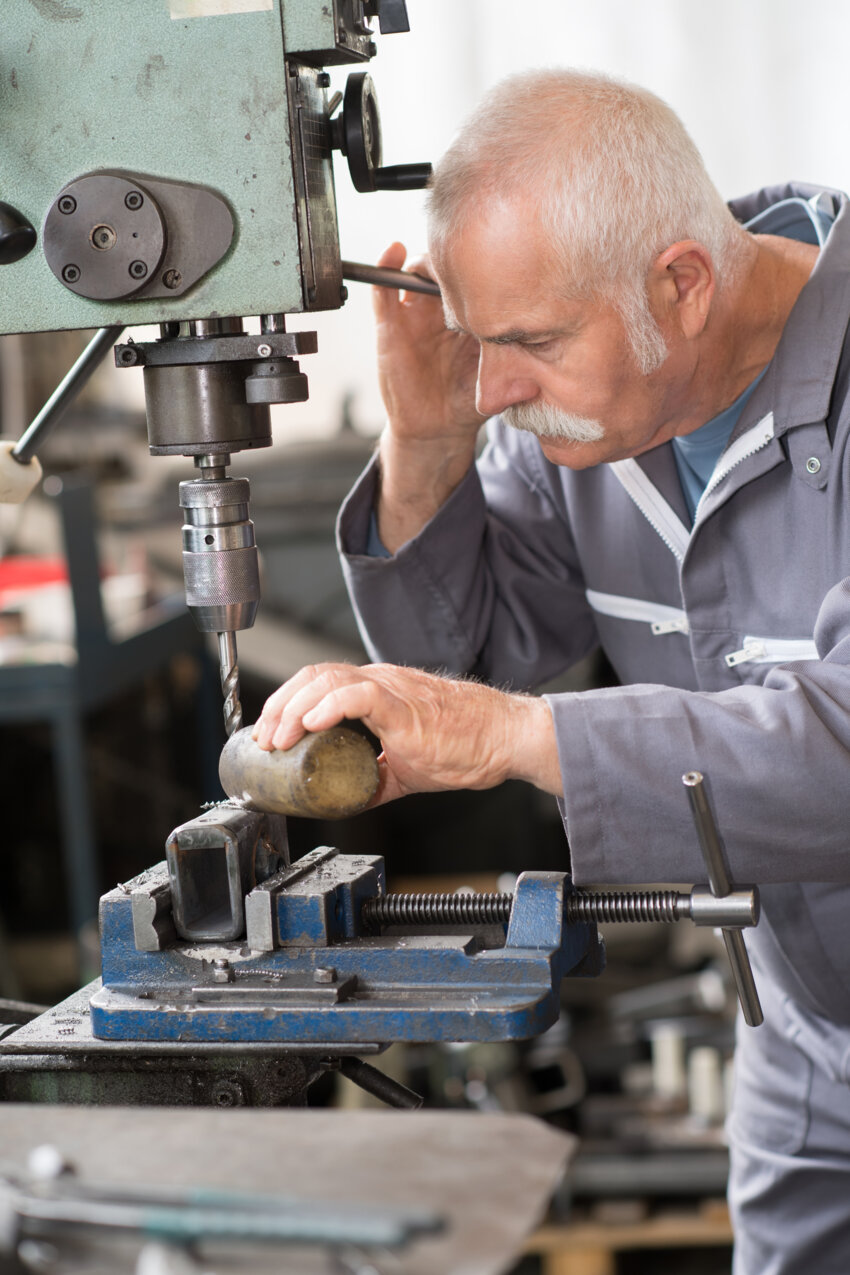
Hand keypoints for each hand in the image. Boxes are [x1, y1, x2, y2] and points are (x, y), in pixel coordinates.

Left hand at [252, 662, 562, 805]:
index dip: (286, 703)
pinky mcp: (406, 706)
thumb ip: (375, 776)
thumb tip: (346, 799)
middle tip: (264, 740)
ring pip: (328, 680)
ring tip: (279, 738)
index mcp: (378, 692)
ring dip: (294, 709)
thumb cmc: (466, 746)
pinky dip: (328, 707)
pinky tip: (311, 725)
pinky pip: (359, 695)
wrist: (504, 739)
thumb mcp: (407, 766)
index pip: (318, 682)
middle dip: (279, 705)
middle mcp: (380, 682)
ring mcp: (392, 690)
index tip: (269, 734)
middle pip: (313, 675)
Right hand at [372, 244, 486, 550]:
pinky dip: (386, 267)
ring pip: (417, 272)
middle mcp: (443, 312)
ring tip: (437, 256)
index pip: (476, 281)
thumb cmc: (466, 403)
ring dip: (426, 258)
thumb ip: (512, 387)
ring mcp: (417, 316)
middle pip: (447, 269)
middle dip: (457, 257)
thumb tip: (533, 387)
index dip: (485, 267)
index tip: (497, 258)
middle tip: (468, 254)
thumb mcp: (494, 391)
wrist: (436, 429)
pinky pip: (385, 293)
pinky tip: (395, 251)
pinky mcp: (391, 327)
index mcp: (470, 318)